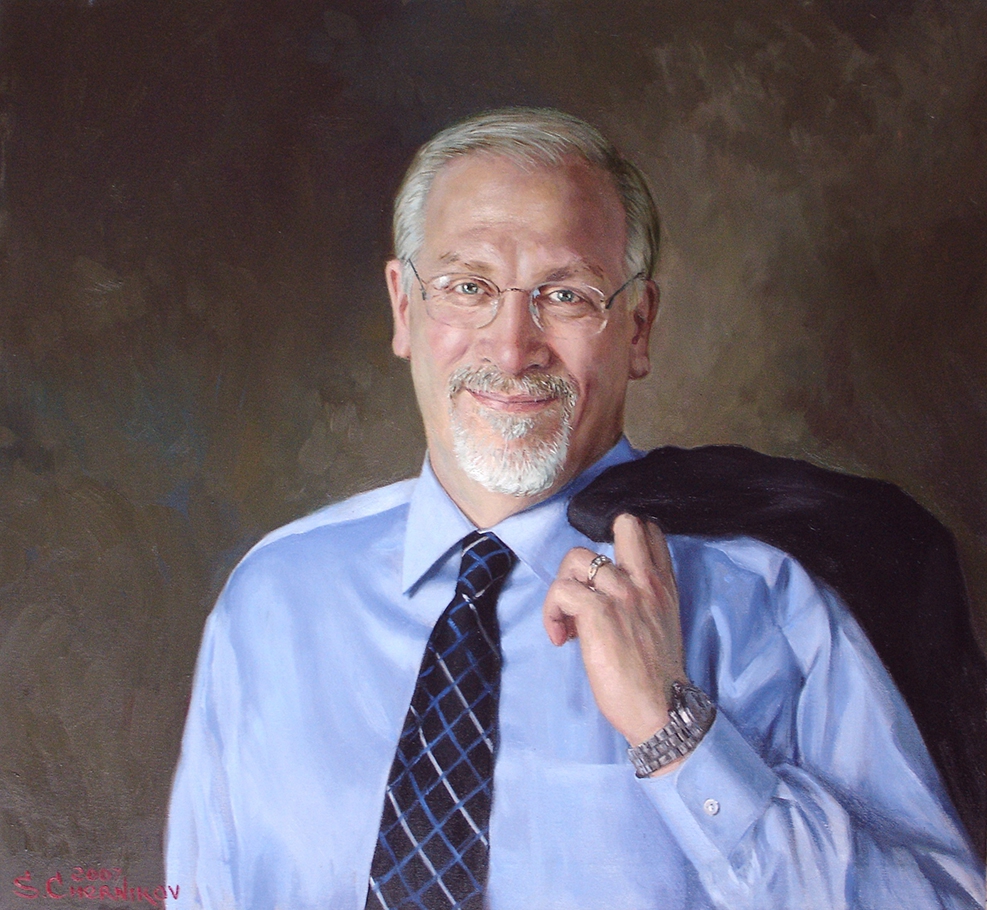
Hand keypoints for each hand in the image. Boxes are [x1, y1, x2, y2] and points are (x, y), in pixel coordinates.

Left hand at [543, 513, 685, 748]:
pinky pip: (562, 591)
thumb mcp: (661, 623)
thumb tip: (600, 593)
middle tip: (582, 587)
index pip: (649, 532)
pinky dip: (552, 613)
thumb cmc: (656, 676)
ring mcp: (623, 594)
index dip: (621, 542)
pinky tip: (560, 638)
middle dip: (595, 549)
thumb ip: (641, 598)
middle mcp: (646, 582)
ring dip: (563, 587)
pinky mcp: (599, 613)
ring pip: (578, 557)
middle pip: (624, 524)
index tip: (603, 576)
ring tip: (567, 621)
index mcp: (663, 585)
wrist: (662, 710)